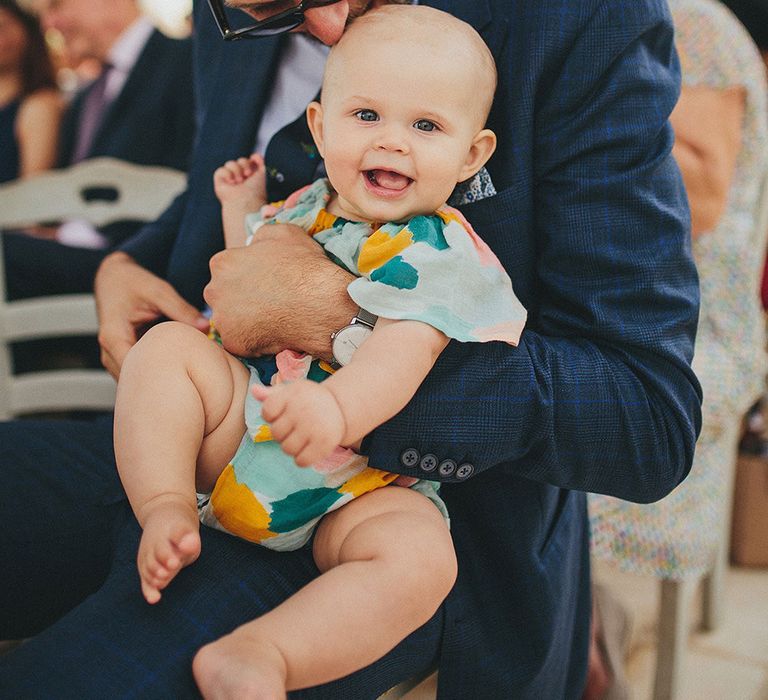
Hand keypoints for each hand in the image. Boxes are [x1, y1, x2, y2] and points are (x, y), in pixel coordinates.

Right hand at [95, 252, 209, 378]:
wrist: (114, 278)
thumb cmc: (132, 282)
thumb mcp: (158, 291)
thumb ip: (182, 310)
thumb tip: (206, 327)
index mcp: (114, 337)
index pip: (135, 371)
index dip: (160, 379)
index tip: (186, 376)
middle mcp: (109, 352)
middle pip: (135, 381)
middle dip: (163, 381)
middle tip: (193, 378)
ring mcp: (114, 357)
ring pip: (137, 380)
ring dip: (160, 378)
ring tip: (186, 372)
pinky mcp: (123, 357)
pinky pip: (139, 372)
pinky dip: (157, 370)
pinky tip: (177, 366)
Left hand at [203, 223, 357, 357]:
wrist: (320, 305)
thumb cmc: (305, 267)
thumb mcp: (285, 233)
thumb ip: (261, 237)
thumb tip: (254, 244)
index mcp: (222, 263)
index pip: (227, 270)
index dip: (248, 276)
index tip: (265, 282)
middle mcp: (214, 291)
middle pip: (223, 296)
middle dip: (241, 299)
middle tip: (268, 302)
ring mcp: (222, 320)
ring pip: (230, 321)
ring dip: (246, 321)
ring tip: (273, 319)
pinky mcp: (233, 343)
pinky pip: (241, 343)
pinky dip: (255, 341)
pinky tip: (274, 334)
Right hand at [213, 153, 266, 209]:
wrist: (247, 201)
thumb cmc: (256, 191)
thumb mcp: (262, 174)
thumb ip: (260, 163)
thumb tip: (254, 155)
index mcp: (249, 177)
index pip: (247, 162)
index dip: (249, 162)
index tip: (253, 168)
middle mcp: (240, 178)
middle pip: (240, 160)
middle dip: (245, 165)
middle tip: (247, 175)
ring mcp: (230, 180)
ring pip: (230, 163)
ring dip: (237, 170)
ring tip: (239, 181)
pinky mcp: (220, 183)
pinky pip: (220, 170)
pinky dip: (227, 174)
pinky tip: (231, 182)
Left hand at [252, 380, 345, 466]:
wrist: (339, 406)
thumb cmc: (309, 399)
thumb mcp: (291, 391)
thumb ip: (270, 394)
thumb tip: (253, 391)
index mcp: (292, 394)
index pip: (267, 412)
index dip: (272, 416)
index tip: (284, 412)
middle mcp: (303, 410)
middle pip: (275, 434)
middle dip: (283, 433)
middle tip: (295, 426)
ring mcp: (314, 427)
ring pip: (287, 449)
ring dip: (292, 446)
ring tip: (302, 436)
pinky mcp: (324, 444)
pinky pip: (301, 461)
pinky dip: (302, 459)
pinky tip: (308, 448)